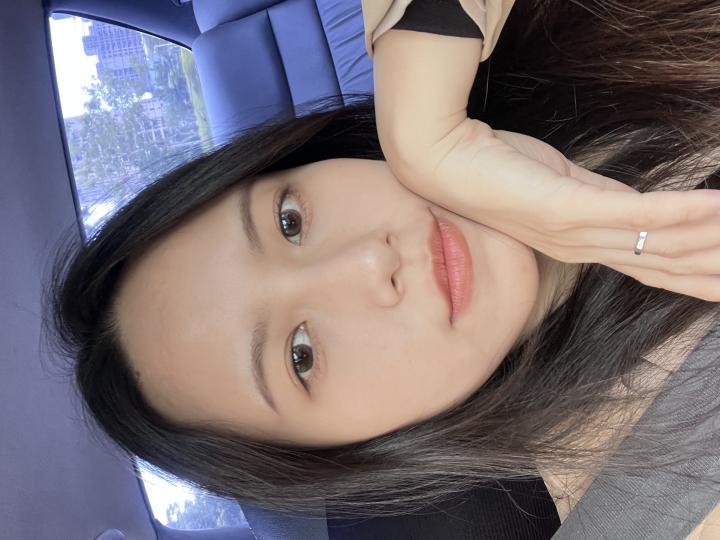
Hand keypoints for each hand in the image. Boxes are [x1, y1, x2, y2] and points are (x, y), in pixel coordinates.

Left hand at [395, 118, 719, 301]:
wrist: (442, 158)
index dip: (696, 274)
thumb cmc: (494, 167)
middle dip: (714, 269)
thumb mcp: (557, 185)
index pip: (652, 266)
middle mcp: (582, 247)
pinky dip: (681, 211)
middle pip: (665, 264)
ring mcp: (574, 231)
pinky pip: (636, 213)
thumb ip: (597, 198)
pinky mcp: (566, 207)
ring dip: (711, 240)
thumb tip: (634, 203)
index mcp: (581, 244)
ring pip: (660, 244)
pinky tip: (717, 208)